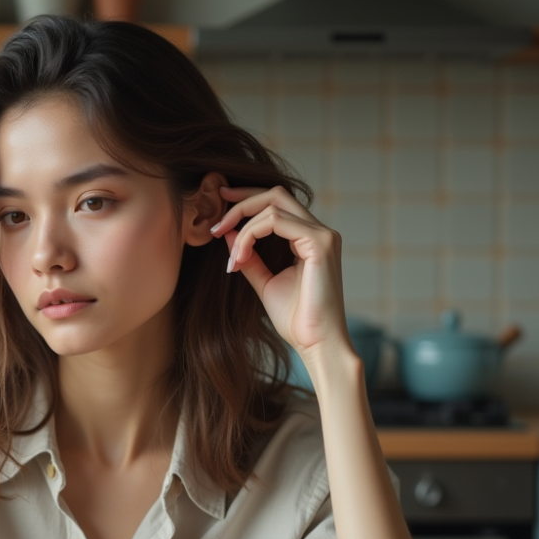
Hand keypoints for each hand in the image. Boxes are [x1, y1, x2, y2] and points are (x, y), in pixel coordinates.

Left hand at [209, 185, 349, 361]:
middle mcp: (320, 232)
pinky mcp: (320, 243)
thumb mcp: (265, 282)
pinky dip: (250, 235)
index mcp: (310, 238)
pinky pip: (275, 222)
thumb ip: (249, 256)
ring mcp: (323, 235)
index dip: (246, 202)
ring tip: (229, 255)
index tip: (219, 215)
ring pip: (273, 206)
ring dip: (242, 225)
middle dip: (241, 201)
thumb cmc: (297, 319)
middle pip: (276, 194)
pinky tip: (239, 258)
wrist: (316, 344)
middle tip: (215, 221)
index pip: (278, 204)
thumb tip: (228, 233)